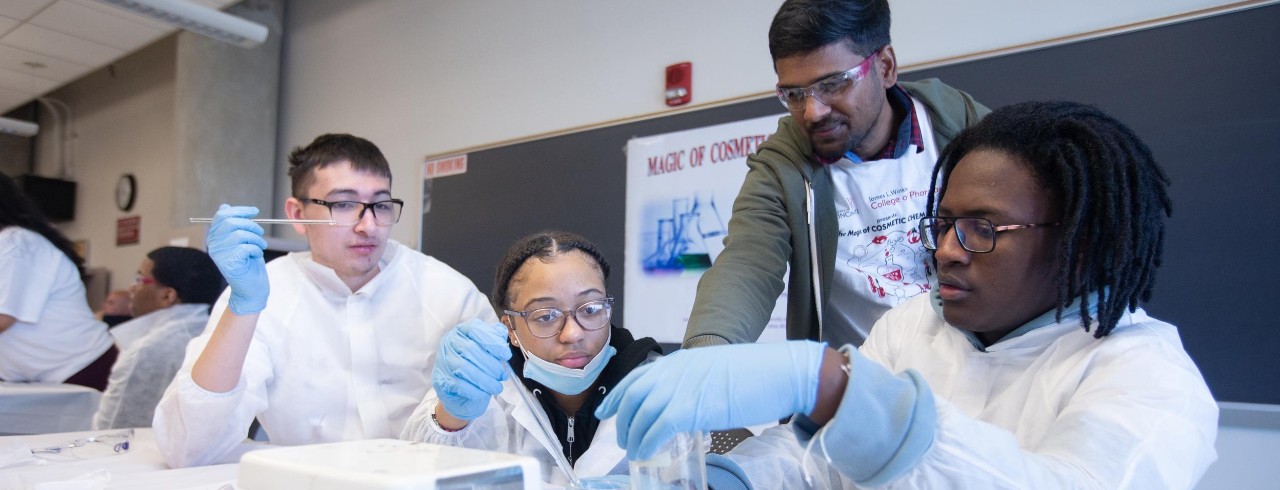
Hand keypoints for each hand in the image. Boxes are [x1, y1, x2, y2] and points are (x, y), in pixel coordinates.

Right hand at [206, 204, 268, 314]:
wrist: (252, 289)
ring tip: (260, 247)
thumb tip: (224, 206)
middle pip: (231, 222)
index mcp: (214, 237)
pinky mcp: (229, 263)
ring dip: (256, 239)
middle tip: (260, 233)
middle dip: (251, 225)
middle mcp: (214, 245)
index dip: (240, 210)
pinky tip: (256, 255)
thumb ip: (233, 225)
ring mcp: (220, 255)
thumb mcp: (241, 240)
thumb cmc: (248, 264)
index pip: (222, 215)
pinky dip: (255, 249)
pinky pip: (245, 247)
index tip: (254, 211)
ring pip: (240, 234)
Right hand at [433, 319, 512, 420]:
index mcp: (463, 331)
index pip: (475, 330)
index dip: (492, 342)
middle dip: (491, 365)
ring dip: (484, 379)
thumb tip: (501, 334)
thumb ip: (495, 338)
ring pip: (463, 367)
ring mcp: (443, 360)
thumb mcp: (488, 349)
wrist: (461, 392)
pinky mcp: (441, 379)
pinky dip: (474, 390)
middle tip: (502, 376)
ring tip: (496, 387)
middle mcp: (450, 342)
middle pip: (470, 349)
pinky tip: (484, 394)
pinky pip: (458, 384)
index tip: (506, 355)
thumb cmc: (476, 366)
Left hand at [595, 340, 825, 459]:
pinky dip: (648, 442)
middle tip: (624, 440)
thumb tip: (684, 405)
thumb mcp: (715, 372)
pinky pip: (658, 428)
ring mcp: (681, 387)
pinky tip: (646, 453)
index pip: (637, 377)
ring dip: (634, 436)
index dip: (618, 396)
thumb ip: (694, 384)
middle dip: (623, 421)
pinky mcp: (691, 407)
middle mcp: (674, 370)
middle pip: (634, 397)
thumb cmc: (757, 374)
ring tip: (635, 452)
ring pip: (641, 414)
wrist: (782, 372)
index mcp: (680, 361)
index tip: (607, 410)